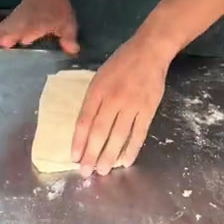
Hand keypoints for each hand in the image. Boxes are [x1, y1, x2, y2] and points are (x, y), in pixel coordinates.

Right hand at [0, 0, 78, 54]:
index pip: (35, 28)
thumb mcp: (67, 23)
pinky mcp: (12, 20)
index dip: (29, 33)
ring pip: (8, 26)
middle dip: (9, 34)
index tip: (22, 40)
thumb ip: (68, 37)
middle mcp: (28, 22)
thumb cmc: (55, 9)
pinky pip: (4, 26)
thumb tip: (73, 50)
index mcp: (42, 23)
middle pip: (18, 27)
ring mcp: (18, 20)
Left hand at [71, 36, 168, 176]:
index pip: (84, 120)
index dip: (79, 141)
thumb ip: (94, 99)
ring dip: (109, 156)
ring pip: (118, 136)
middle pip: (99, 131)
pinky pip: (139, 134)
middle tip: (86, 172)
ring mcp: (132, 105)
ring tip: (103, 170)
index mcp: (97, 89)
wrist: (149, 52)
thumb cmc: (121, 63)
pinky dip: (131, 149)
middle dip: (91, 154)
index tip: (74, 157)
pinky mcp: (148, 110)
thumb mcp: (100, 76)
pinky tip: (125, 161)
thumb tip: (87, 127)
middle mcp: (113, 98)